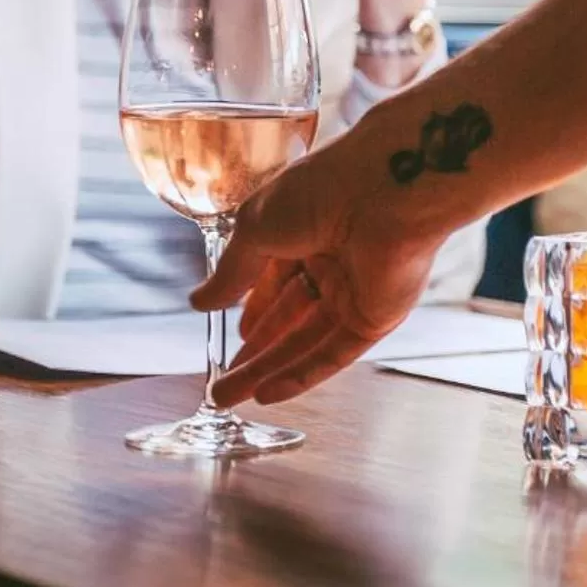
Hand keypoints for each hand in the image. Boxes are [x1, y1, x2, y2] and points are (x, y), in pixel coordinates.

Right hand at [190, 136, 448, 405]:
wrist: (386, 190)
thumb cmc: (322, 190)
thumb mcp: (256, 227)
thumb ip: (232, 271)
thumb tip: (200, 301)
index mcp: (306, 230)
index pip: (275, 280)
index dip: (253, 309)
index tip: (233, 335)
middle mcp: (332, 263)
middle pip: (287, 318)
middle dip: (253, 351)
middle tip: (220, 382)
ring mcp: (355, 292)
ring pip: (304, 342)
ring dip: (266, 370)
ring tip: (228, 396)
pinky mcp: (375, 318)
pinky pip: (334, 354)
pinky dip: (301, 375)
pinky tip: (267, 394)